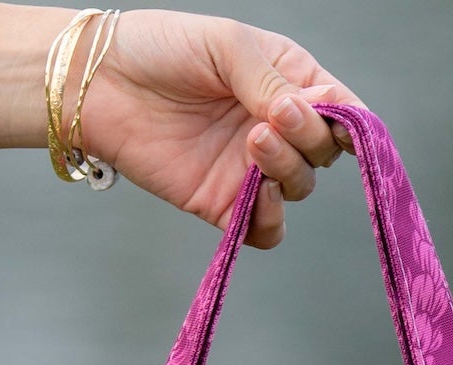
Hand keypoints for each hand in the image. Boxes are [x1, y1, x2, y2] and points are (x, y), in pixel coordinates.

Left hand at [73, 10, 359, 248]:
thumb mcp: (228, 45)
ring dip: (286, 169)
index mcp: (287, 82)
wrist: (102, 85)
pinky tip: (256, 196)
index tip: (334, 121)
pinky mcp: (224, 204)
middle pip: (324, 154)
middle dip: (307, 140)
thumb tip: (310, 114)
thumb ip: (272, 81)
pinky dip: (269, 219)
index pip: (341, 112)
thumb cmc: (162, 49)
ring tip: (251, 143)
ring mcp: (250, 169)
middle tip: (270, 120)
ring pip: (299, 189)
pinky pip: (266, 229)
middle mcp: (275, 129)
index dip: (350, 124)